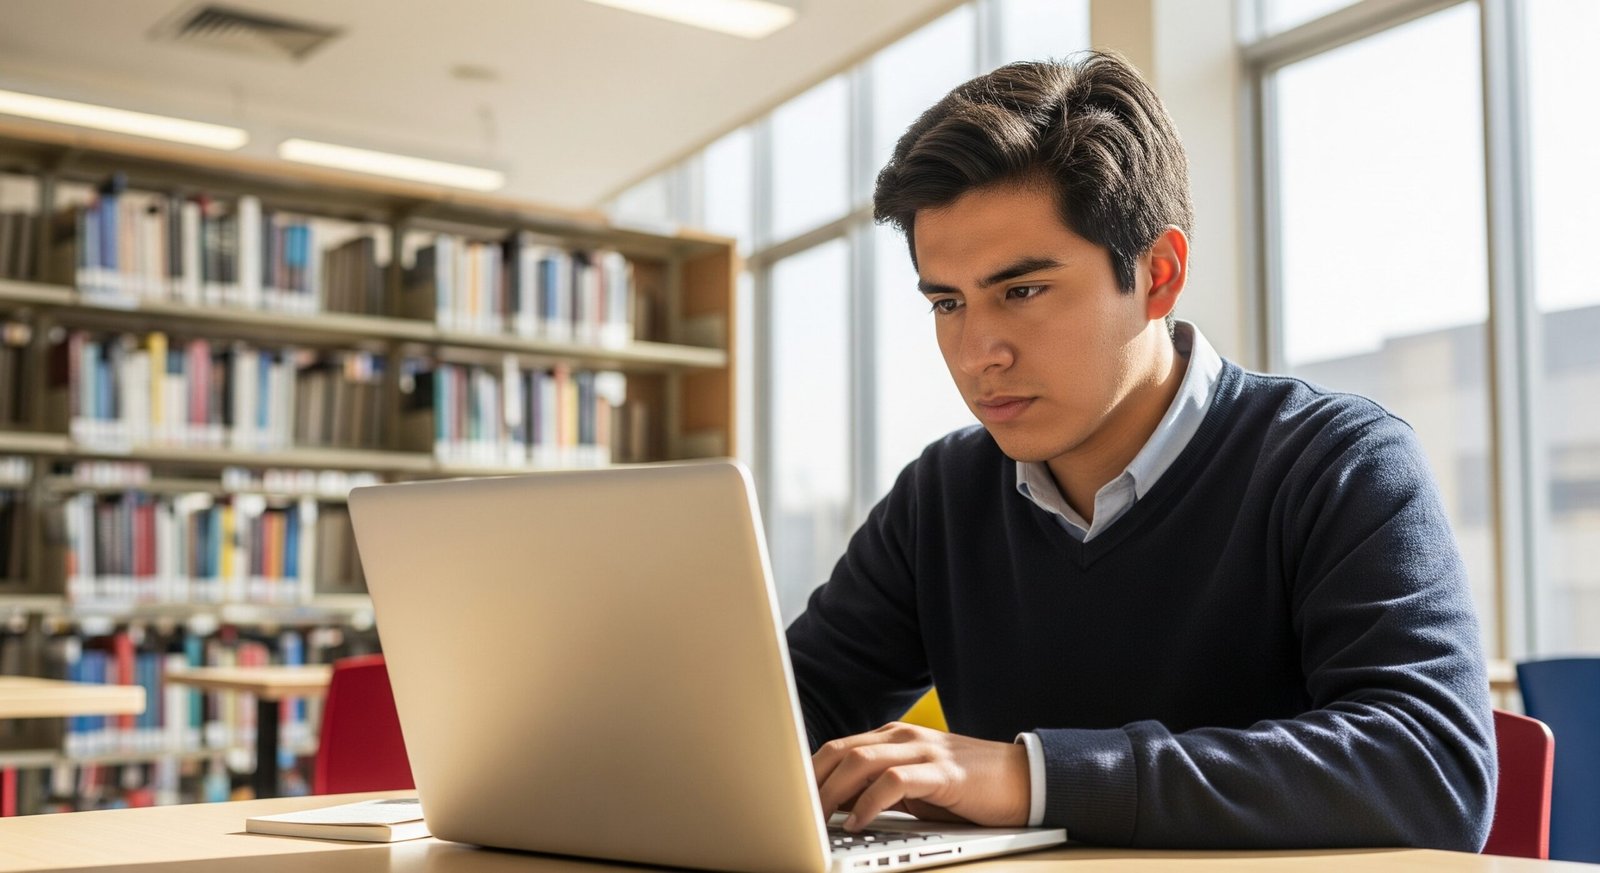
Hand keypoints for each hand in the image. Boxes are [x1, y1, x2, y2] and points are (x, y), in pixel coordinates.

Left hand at [811, 722, 1030, 831]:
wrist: (1024, 780)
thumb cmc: (967, 789)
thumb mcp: (915, 789)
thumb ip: (878, 789)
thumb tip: (835, 806)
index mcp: (893, 737)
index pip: (837, 748)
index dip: (808, 772)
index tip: (787, 800)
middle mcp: (904, 737)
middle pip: (841, 750)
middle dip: (811, 782)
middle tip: (792, 812)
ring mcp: (924, 751)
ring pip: (860, 761)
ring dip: (832, 792)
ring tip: (816, 818)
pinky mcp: (943, 772)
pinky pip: (894, 780)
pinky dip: (869, 802)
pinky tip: (857, 821)